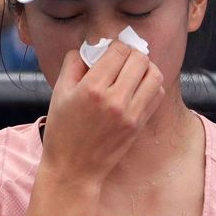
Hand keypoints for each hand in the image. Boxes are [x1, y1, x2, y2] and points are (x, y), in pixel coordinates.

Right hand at [40, 40, 164, 187]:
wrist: (73, 169)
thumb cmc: (62, 130)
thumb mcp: (59, 92)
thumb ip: (73, 63)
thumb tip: (90, 48)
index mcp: (92, 88)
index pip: (119, 51)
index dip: (115, 46)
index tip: (110, 51)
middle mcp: (115, 99)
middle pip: (139, 59)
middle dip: (131, 54)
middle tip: (122, 59)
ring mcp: (130, 113)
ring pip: (154, 75)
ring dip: (145, 67)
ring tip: (133, 71)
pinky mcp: (139, 124)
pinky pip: (156, 95)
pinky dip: (151, 85)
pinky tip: (138, 87)